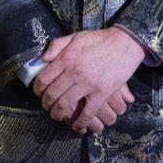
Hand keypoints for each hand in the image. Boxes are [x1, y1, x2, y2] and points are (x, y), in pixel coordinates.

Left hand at [32, 28, 146, 132]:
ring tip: (58, 116)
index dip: (37, 89)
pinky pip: (87, 113)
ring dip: (58, 114)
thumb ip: (57, 45)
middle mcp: (74, 72)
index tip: (39, 93)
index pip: (43, 79)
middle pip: (52, 95)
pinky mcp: (102, 93)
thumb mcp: (75, 37)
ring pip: (66, 105)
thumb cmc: (99, 40)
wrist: (124, 43)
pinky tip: (77, 125)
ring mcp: (88, 84)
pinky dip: (79, 122)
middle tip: (47, 107)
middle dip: (46, 105)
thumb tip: (43, 59)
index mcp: (66, 58)